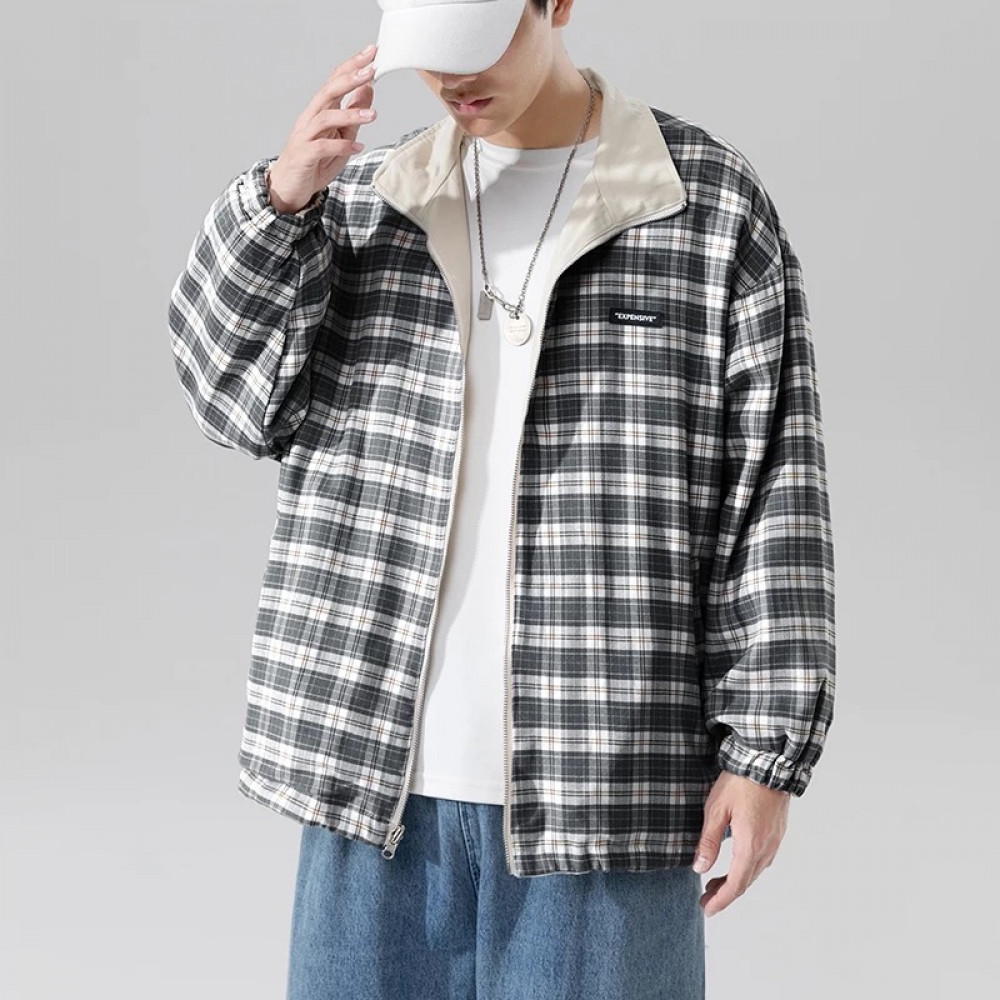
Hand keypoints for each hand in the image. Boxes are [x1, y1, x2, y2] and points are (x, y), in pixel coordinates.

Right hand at [267, 43, 379, 212]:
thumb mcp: (341, 137)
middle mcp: (310, 118)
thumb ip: (353, 115)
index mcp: (320, 111)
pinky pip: (323, 147)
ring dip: (350, 114)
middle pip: (329, 91)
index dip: (352, 66)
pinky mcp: (304, 155)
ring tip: (373, 116)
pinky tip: (358, 148)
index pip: (335, 81)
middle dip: (350, 78)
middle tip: (371, 70)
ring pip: (325, 117)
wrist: (289, 188)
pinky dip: (341, 146)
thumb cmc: (315, 162)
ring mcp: (305, 136)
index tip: (372, 52)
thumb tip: (368, 89)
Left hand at [692, 770, 789, 916]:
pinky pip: (762, 859)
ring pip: (754, 871)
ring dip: (735, 881)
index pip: (736, 884)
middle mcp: (766, 848)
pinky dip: (746, 868)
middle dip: (725, 894)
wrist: (769, 762)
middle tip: (705, 899)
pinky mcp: (777, 833)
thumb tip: (699, 868)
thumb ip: (708, 840)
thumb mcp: (716, 809)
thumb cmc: (740, 782)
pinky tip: (735, 863)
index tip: (707, 909)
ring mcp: (774, 841)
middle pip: (745, 881)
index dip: (721, 900)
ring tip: (714, 883)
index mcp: (750, 846)